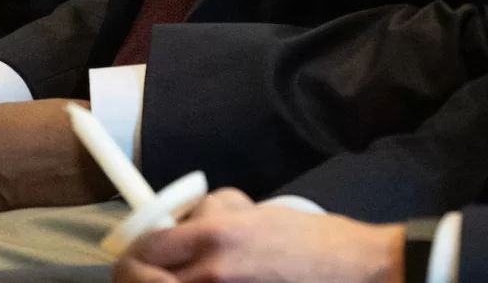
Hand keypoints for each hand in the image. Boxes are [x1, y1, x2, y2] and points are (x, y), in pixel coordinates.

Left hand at [117, 190, 403, 282]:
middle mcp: (213, 274)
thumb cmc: (310, 241)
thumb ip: (210, 214)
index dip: (133, 256)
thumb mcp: (256, 212)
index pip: (143, 251)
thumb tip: (176, 224)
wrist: (354, 272)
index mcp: (216, 237)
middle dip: (139, 282)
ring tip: (184, 282)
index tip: (136, 259)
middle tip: (150, 279)